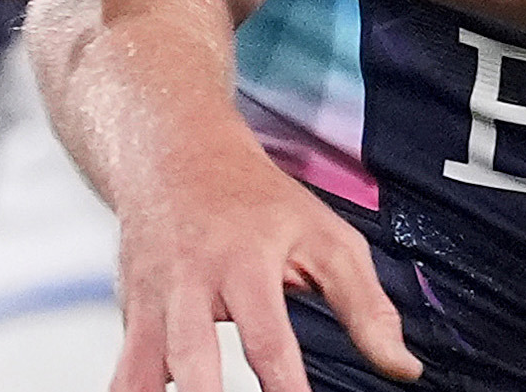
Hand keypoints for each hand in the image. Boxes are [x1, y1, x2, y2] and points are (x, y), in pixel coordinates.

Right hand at [115, 130, 420, 391]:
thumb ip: (366, 306)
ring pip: (140, 370)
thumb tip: (403, 369)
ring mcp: (152, 302)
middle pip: (193, 358)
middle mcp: (191, 283)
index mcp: (247, 262)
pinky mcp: (128, 317)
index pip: (267, 340)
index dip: (284, 388)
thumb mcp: (326, 238)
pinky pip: (121, 374)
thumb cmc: (260, 204)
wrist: (177, 157)